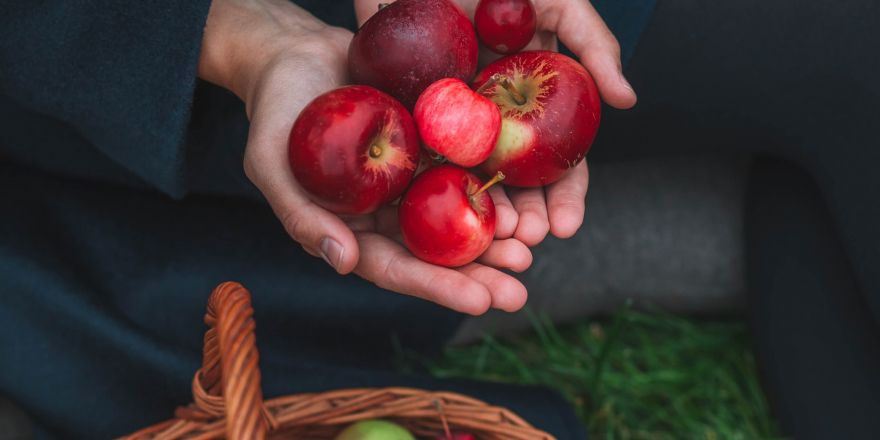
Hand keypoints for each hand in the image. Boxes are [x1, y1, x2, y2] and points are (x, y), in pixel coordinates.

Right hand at [198, 0, 530, 314]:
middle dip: (478, 274)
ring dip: (494, 236)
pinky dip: (493, 185)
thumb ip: (301, 215)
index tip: (478, 301)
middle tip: (518, 291)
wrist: (295, 53)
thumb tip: (343, 263)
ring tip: (528, 248)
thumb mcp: (271, 163)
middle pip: (436, 252)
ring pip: (457, 215)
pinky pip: (466, 167)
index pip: (395, 267)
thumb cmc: (274, 111)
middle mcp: (387, 212)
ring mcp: (412, 179)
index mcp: (351, 228)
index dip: (437, 286)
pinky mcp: (431, 145)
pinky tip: (523, 197)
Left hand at [355, 0, 634, 245]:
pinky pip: (422, 160)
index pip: (559, 161)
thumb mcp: (557, 1)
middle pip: (516, 182)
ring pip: (472, 180)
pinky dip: (435, 190)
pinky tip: (443, 214)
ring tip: (492, 238)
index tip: (566, 226)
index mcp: (535, 103)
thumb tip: (627, 101)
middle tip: (525, 241)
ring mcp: (453, 122)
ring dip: (484, 214)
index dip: (565, 196)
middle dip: (525, 218)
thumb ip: (595, 45)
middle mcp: (497, 120)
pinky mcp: (411, 116)